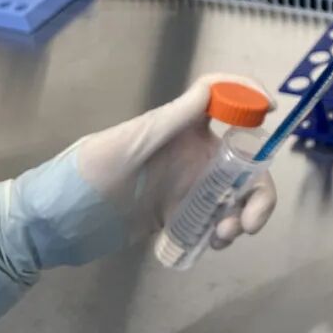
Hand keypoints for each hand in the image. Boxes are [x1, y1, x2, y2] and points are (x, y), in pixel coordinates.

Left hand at [73, 73, 277, 250]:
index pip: (223, 96)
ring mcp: (189, 185)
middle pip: (246, 159)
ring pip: (238, 193)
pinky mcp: (180, 214)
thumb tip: (211, 89)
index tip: (272, 109)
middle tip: (251, 221)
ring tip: (223, 236)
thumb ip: (172, 119)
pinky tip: (210, 243)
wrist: (59, 221)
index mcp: (183, 126)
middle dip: (259, 189)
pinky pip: (217, 219)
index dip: (249, 94)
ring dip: (244, 213)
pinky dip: (223, 231)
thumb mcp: (131, 142)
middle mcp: (193, 152)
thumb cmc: (89, 172)